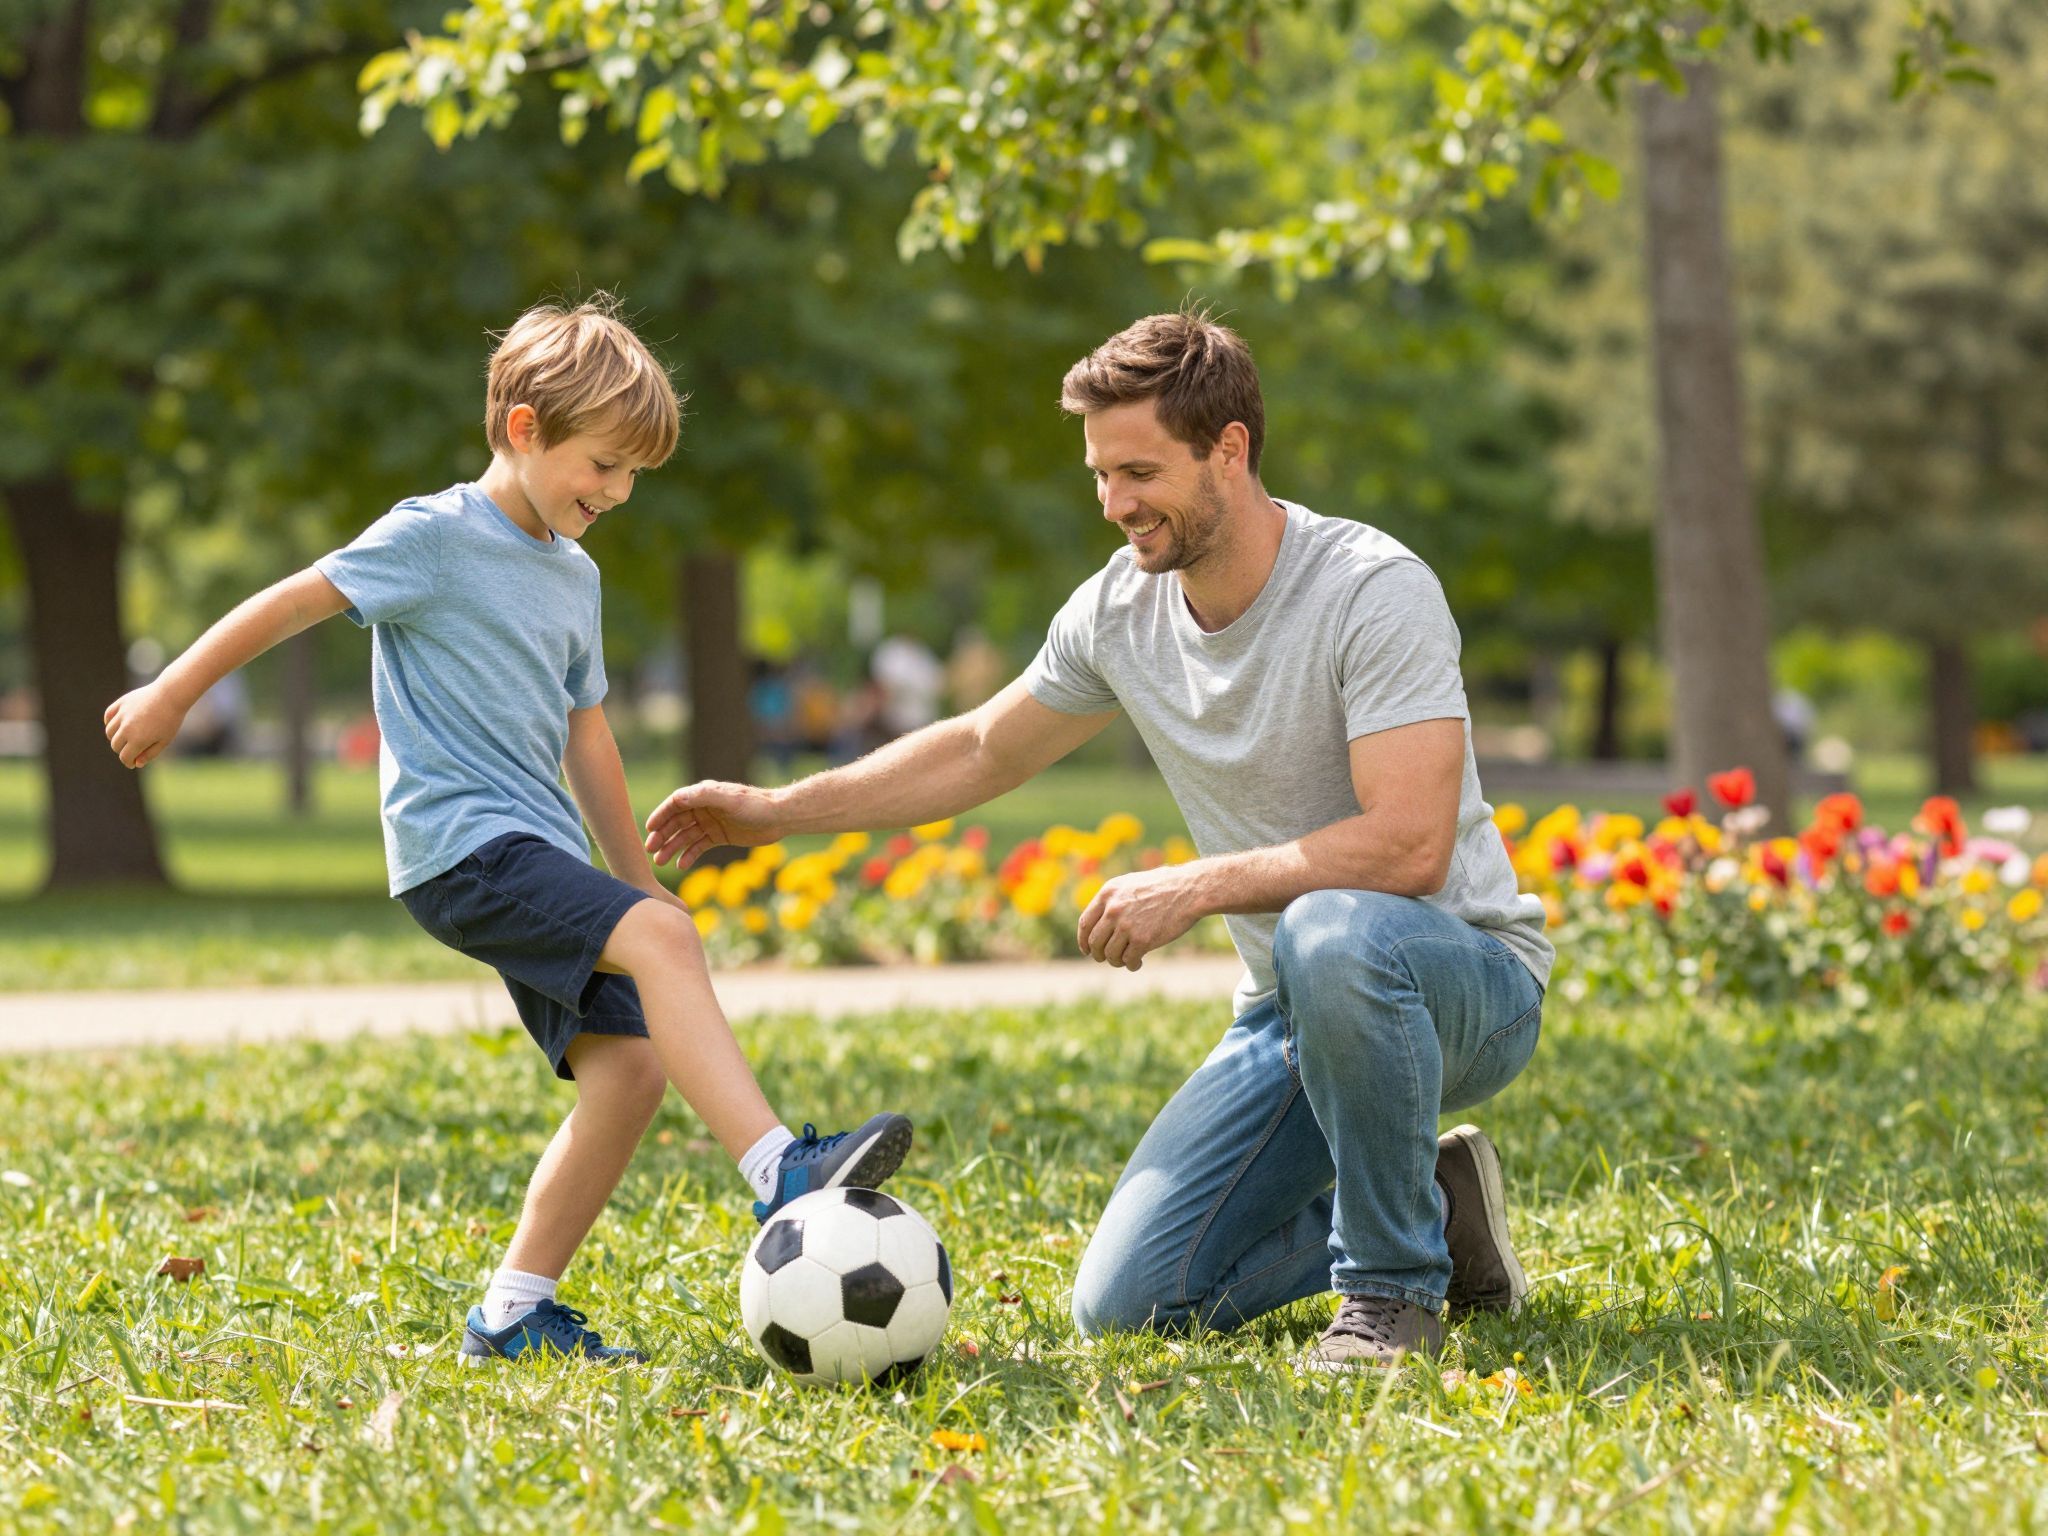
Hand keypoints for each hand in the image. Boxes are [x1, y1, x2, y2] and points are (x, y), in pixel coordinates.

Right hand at [104, 682, 187, 768]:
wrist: (171, 695)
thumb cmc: (171, 720)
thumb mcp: (164, 740)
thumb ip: (150, 754)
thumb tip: (136, 763)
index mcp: (138, 740)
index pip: (125, 757)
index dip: (129, 762)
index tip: (132, 763)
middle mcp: (126, 728)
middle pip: (115, 745)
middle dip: (122, 750)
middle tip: (131, 750)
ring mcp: (122, 714)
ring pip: (109, 731)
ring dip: (115, 737)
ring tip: (126, 738)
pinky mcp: (121, 703)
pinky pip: (108, 715)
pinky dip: (110, 722)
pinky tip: (118, 725)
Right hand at [644, 781, 788, 869]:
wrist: (779, 817)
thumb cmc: (755, 805)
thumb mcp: (729, 800)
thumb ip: (703, 797)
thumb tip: (677, 798)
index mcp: (703, 795)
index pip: (675, 804)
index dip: (661, 815)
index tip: (649, 829)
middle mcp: (704, 808)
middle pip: (677, 822)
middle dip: (662, 835)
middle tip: (651, 850)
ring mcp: (711, 823)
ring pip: (686, 836)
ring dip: (672, 848)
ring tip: (661, 862)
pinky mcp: (719, 836)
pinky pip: (699, 846)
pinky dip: (689, 855)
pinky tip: (681, 865)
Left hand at [1076, 866, 1203, 970]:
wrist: (1189, 890)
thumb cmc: (1164, 886)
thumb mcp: (1131, 884)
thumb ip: (1114, 900)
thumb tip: (1100, 921)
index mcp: (1108, 893)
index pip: (1085, 923)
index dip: (1084, 940)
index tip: (1087, 950)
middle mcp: (1113, 909)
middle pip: (1095, 942)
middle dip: (1099, 954)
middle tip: (1107, 958)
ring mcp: (1127, 925)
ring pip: (1110, 954)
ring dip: (1117, 961)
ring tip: (1126, 960)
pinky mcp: (1142, 940)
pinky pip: (1128, 960)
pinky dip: (1131, 965)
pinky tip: (1138, 962)